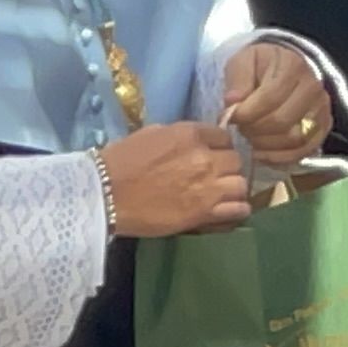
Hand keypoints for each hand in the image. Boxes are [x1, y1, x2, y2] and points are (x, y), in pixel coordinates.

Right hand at [96, 121, 251, 238]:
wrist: (106, 194)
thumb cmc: (121, 161)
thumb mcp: (151, 134)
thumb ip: (179, 136)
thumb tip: (193, 142)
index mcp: (190, 134)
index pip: (224, 136)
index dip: (219, 147)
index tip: (212, 156)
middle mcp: (205, 157)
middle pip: (236, 160)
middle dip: (227, 167)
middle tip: (215, 177)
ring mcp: (208, 186)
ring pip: (242, 184)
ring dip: (233, 188)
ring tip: (223, 195)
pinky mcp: (205, 212)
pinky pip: (238, 209)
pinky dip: (236, 210)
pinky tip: (226, 211)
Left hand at [221, 41, 331, 166]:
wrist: (286, 70)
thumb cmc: (261, 66)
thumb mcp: (244, 61)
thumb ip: (238, 78)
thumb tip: (232, 102)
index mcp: (292, 67)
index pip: (269, 98)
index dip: (246, 113)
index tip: (229, 117)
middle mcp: (312, 88)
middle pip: (282, 121)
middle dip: (254, 130)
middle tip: (240, 129)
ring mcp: (321, 110)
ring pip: (294, 139)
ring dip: (266, 146)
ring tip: (250, 138)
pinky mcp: (323, 129)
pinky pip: (303, 152)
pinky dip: (279, 158)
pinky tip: (262, 153)